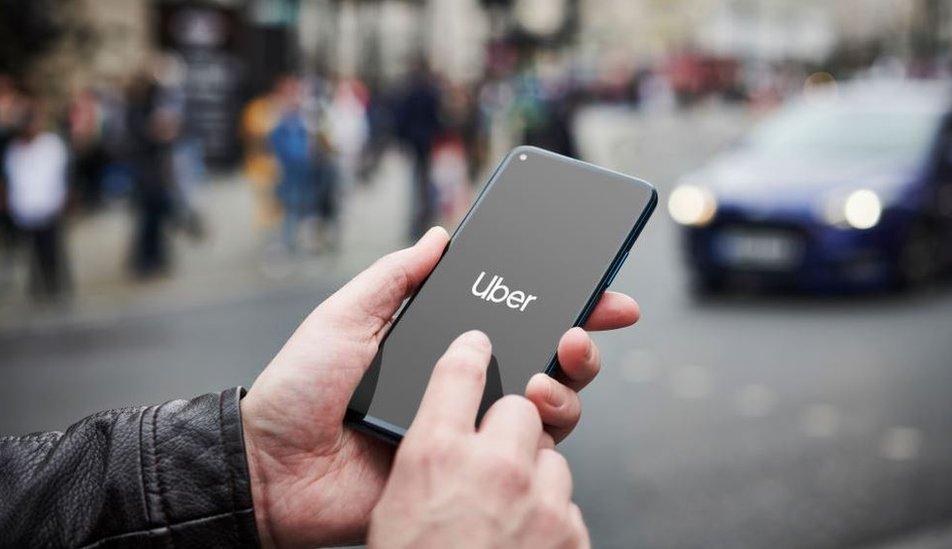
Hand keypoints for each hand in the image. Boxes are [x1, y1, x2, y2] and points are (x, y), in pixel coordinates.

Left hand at [241, 227, 638, 546]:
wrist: (273, 468)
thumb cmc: (300, 389)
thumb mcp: (345, 318)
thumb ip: (395, 277)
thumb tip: (441, 235)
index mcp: (439, 346)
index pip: (512, 319)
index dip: (560, 303)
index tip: (600, 290)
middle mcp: (463, 385)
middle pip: (544, 360)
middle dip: (582, 340)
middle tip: (588, 327)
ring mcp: (468, 429)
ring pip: (547, 407)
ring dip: (568, 384)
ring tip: (549, 371)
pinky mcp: (466, 470)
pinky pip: (524, 455)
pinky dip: (543, 434)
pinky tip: (534, 413)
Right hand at [369, 330, 588, 547]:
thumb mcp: (390, 507)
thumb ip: (420, 456)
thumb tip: (442, 434)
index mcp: (438, 456)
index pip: (460, 372)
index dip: (471, 351)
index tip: (478, 343)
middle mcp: (494, 469)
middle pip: (523, 407)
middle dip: (515, 422)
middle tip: (495, 452)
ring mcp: (540, 503)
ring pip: (552, 457)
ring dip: (533, 475)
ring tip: (504, 505)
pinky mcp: (570, 536)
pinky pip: (567, 505)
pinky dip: (548, 516)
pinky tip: (522, 531)